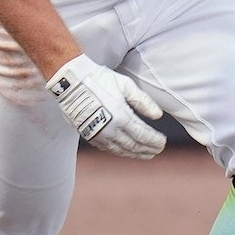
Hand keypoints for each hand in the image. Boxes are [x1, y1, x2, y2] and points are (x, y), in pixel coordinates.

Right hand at [46, 54, 165, 158]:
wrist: (71, 83)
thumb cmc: (99, 80)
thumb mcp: (125, 85)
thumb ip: (143, 101)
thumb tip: (158, 115)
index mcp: (121, 117)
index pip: (143, 135)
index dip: (155, 141)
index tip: (163, 142)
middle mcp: (110, 130)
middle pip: (134, 145)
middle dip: (148, 149)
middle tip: (158, 150)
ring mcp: (98, 135)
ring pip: (121, 150)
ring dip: (135, 154)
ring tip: (146, 154)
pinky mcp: (89, 135)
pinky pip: (108, 149)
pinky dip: (120, 152)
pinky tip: (125, 151)